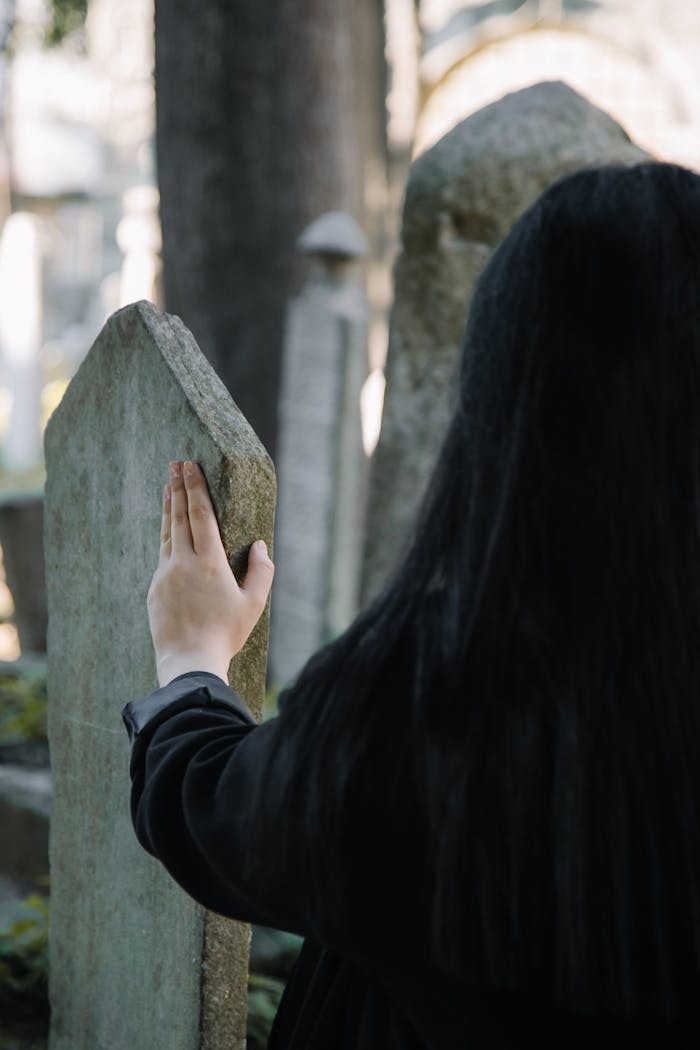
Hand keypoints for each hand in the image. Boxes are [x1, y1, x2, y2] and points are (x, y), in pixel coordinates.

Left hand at [147, 460, 273, 686]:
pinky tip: (168, 529)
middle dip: (178, 488)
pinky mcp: (155, 589)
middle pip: (180, 517)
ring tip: (168, 487)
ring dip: (169, 508)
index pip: (201, 516)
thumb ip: (262, 571)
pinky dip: (165, 535)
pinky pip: (162, 555)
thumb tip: (260, 545)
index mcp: (210, 563)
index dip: (196, 489)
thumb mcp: (254, 604)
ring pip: (167, 533)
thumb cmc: (226, 634)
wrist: (189, 662)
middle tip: (176, 465)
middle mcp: (184, 563)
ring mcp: (165, 575)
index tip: (190, 467)